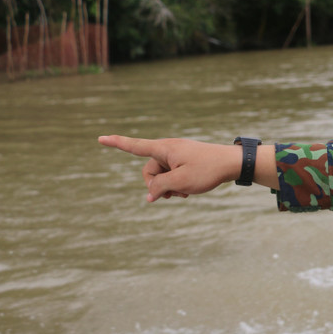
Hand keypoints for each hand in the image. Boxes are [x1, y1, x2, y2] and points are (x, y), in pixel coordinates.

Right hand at [98, 135, 241, 201]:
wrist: (233, 163)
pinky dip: (177, 184)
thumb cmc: (208, 170)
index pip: (135, 145)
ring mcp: (177, 156)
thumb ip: (160, 187)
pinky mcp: (185, 162)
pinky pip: (172, 175)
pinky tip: (189, 191)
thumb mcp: (180, 182)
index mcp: (164, 148)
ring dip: (169, 187)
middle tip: (173, 194)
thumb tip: (150, 195)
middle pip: (149, 171)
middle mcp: (168, 149)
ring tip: (185, 193)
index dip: (117, 143)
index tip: (100, 138)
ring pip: (161, 176)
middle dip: (157, 185)